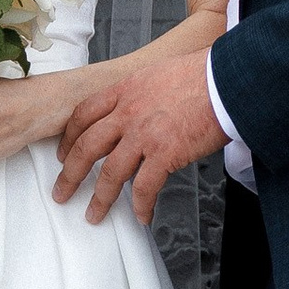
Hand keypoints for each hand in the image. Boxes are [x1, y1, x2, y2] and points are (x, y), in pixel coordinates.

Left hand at [52, 53, 225, 224]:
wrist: (226, 79)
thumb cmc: (202, 74)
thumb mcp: (159, 73)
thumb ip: (142, 92)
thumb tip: (140, 106)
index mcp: (125, 90)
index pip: (84, 114)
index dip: (69, 137)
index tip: (63, 151)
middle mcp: (128, 112)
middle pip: (86, 147)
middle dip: (69, 174)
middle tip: (61, 191)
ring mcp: (144, 134)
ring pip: (110, 173)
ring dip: (99, 198)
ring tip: (94, 214)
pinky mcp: (165, 153)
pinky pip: (145, 187)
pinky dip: (140, 205)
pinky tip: (141, 216)